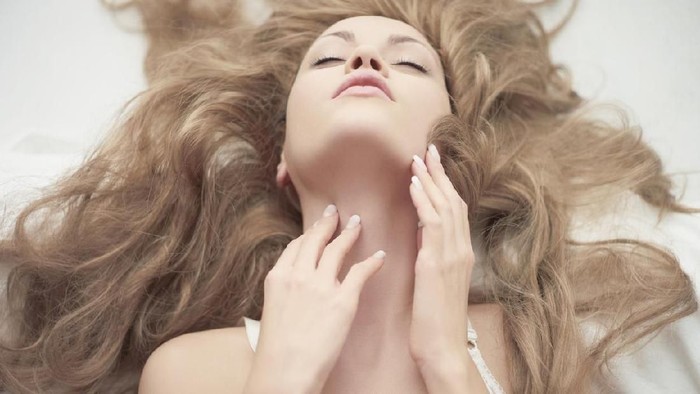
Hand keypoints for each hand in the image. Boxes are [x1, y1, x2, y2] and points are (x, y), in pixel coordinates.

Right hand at [251, 205, 385, 391]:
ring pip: (337, 249)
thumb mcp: (272, 312)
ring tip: (358, 223)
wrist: (284, 371)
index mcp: (278, 277)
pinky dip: (372, 262)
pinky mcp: (342, 300)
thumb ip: (284, 295)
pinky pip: (360, 272)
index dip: (308, 235)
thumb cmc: (276, 351)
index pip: (295, 247)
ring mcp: (321, 286)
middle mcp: (299, 275)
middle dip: (327, 223)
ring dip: (349, 233)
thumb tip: (293, 292)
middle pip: (315, 240)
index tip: (316, 229)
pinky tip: (380, 256)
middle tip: (336, 212)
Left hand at [407, 144, 474, 368]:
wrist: (442, 347)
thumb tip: (422, 234)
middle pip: (454, 202)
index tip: (434, 165)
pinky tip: (413, 185)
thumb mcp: (435, 282)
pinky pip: (432, 223)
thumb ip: (432, 256)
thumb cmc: (435, 321)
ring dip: (430, 181)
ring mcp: (452, 256)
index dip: (446, 186)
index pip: (456, 211)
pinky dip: (423, 201)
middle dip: (440, 174)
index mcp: (461, 255)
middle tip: (428, 150)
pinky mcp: (437, 264)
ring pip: (445, 207)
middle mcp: (461, 251)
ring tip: (418, 159)